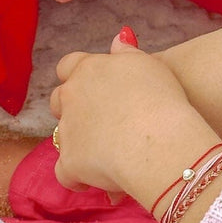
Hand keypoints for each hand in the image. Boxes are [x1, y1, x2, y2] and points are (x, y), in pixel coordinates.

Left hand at [50, 35, 215, 196]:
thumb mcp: (148, 64)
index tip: (93, 87)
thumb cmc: (162, 99)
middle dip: (72, 110)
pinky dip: (77, 178)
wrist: (159, 140)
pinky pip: (65, 174)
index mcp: (88, 70)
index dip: (78, 76)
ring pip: (61, 138)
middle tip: (98, 121)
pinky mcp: (70, 163)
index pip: (68, 65)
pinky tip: (94, 182)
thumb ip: (127, 53)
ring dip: (78, 144)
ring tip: (103, 155)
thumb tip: (117, 40)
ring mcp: (67, 131)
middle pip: (59, 100)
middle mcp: (71, 97)